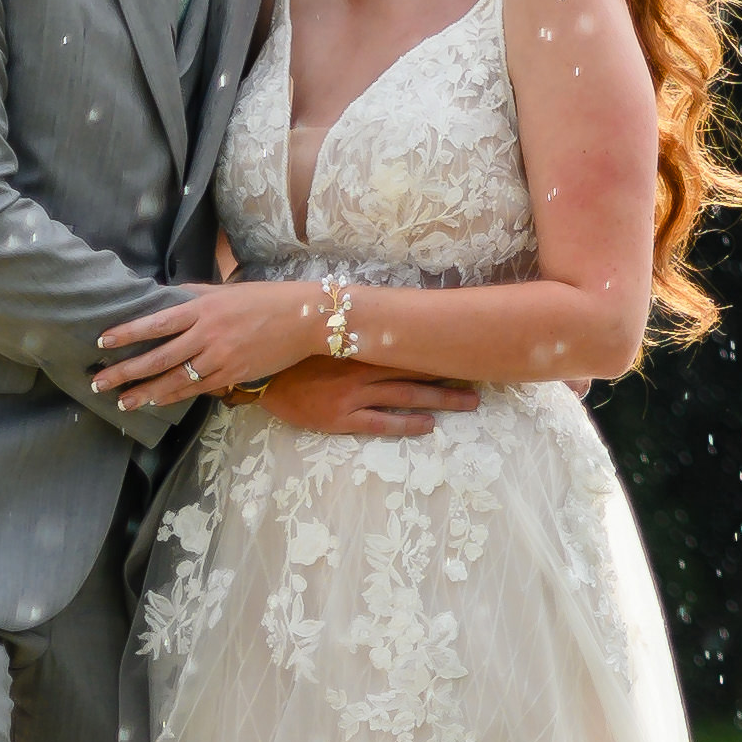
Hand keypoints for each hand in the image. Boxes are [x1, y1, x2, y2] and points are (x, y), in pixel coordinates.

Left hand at [89, 276, 330, 414]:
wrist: (305, 319)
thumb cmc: (265, 300)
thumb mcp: (224, 291)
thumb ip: (193, 297)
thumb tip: (162, 301)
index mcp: (202, 308)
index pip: (156, 322)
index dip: (128, 333)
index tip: (102, 342)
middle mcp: (208, 335)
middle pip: (158, 356)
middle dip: (126, 371)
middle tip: (98, 383)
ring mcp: (221, 358)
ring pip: (176, 379)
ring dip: (146, 391)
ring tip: (122, 401)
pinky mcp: (234, 374)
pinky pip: (198, 388)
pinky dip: (175, 395)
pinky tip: (157, 400)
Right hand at [242, 354, 473, 439]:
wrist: (260, 378)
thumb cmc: (293, 357)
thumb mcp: (324, 337)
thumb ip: (353, 332)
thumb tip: (383, 317)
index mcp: (357, 345)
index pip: (405, 343)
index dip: (436, 345)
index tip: (463, 344)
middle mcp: (360, 368)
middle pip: (415, 369)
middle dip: (450, 373)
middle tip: (481, 376)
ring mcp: (353, 394)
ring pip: (407, 395)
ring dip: (441, 398)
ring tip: (470, 402)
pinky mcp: (342, 418)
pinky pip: (383, 422)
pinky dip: (409, 423)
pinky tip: (430, 425)